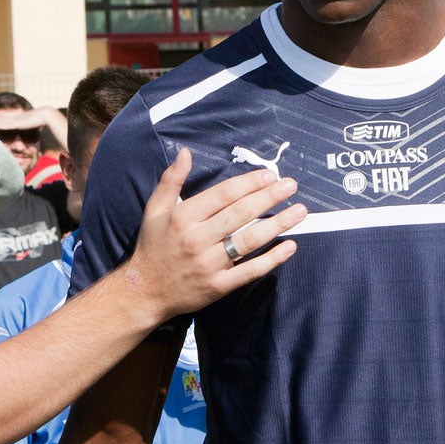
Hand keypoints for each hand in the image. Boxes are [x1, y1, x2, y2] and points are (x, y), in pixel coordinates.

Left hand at [0, 107, 54, 133]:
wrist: (46, 115)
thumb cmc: (43, 120)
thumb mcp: (35, 124)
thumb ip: (33, 125)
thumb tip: (37, 127)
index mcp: (19, 118)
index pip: (7, 119)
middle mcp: (15, 118)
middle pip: (2, 119)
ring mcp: (15, 120)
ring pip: (0, 121)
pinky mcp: (16, 123)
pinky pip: (4, 125)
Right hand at [124, 150, 306, 320]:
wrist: (144, 290)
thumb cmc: (153, 245)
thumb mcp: (155, 209)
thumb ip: (171, 180)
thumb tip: (186, 153)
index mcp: (184, 217)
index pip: (224, 195)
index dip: (249, 183)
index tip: (269, 175)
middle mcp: (197, 239)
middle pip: (241, 214)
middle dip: (269, 197)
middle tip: (291, 186)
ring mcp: (209, 264)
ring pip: (249, 240)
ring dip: (277, 224)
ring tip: (299, 211)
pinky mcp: (218, 285)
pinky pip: (249, 271)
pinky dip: (271, 259)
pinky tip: (290, 247)